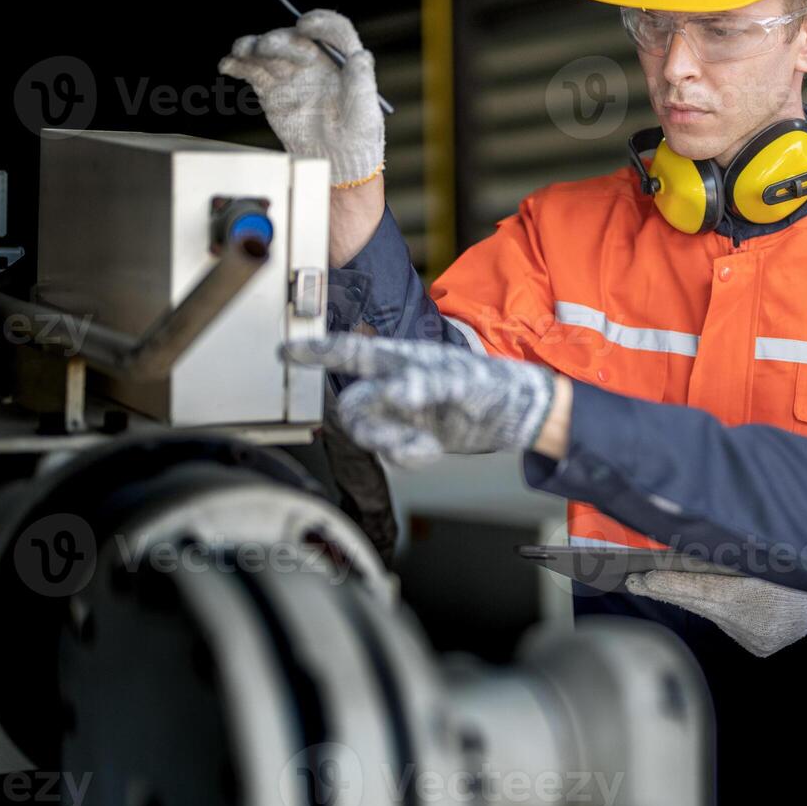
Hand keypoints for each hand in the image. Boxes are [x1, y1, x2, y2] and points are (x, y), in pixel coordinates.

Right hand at [219, 9, 385, 188]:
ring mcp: (290, 71)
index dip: (321, 23)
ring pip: (268, 51)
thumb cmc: (357, 137)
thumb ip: (362, 83)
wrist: (333, 160)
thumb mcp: (366, 114)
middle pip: (294, 39)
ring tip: (241, 51)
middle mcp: (315, 59)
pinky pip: (252, 70)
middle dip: (279, 40)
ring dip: (252, 46)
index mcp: (341, 60)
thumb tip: (361, 55)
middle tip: (266, 47)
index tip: (305, 26)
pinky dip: (238, 65)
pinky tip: (228, 66)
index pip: (334, 31)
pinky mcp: (271, 87)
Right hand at [283, 334, 556, 467]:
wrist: (521, 415)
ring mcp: (404, 410)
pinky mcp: (414, 434)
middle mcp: (397, 383)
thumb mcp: (462, 382)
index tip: (286, 350)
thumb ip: (426, 384)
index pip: (351, 352)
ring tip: (425, 448)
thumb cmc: (495, 384)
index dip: (316, 351)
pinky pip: (392, 451)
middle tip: (395, 440)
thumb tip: (395, 390)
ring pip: (370, 432)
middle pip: (354, 405)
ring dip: (392, 444)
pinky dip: (407, 455)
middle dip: (369, 425)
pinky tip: (431, 451)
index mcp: (403, 357)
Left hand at [624, 571, 806, 657]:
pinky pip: (728, 625)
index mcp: (755, 596)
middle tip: (635, 581)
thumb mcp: (765, 553)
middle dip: (666, 591)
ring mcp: (755, 638)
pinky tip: (707, 599)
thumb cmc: (804, 564)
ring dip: (689, 599)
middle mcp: (752, 623)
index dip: (670, 583)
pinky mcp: (759, 646)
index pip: (702, 590)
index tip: (642, 578)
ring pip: (712, 615)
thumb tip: (684, 551)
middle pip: (699, 604)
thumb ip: (727, 554)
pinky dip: (717, 610)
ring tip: (657, 584)